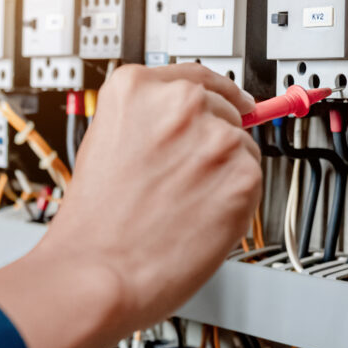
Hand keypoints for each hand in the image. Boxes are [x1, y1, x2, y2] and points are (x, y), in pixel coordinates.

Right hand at [0, 63, 260, 347]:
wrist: (96, 271)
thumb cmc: (95, 221)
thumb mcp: (105, 142)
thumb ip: (147, 120)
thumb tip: (191, 119)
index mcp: (136, 87)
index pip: (195, 75)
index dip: (215, 93)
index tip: (230, 100)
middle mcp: (178, 103)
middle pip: (223, 109)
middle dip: (212, 141)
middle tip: (184, 179)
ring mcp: (214, 137)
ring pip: (242, 146)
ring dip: (224, 172)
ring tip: (183, 204)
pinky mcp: (242, 175)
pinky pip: (252, 181)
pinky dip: (235, 201)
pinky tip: (199, 217)